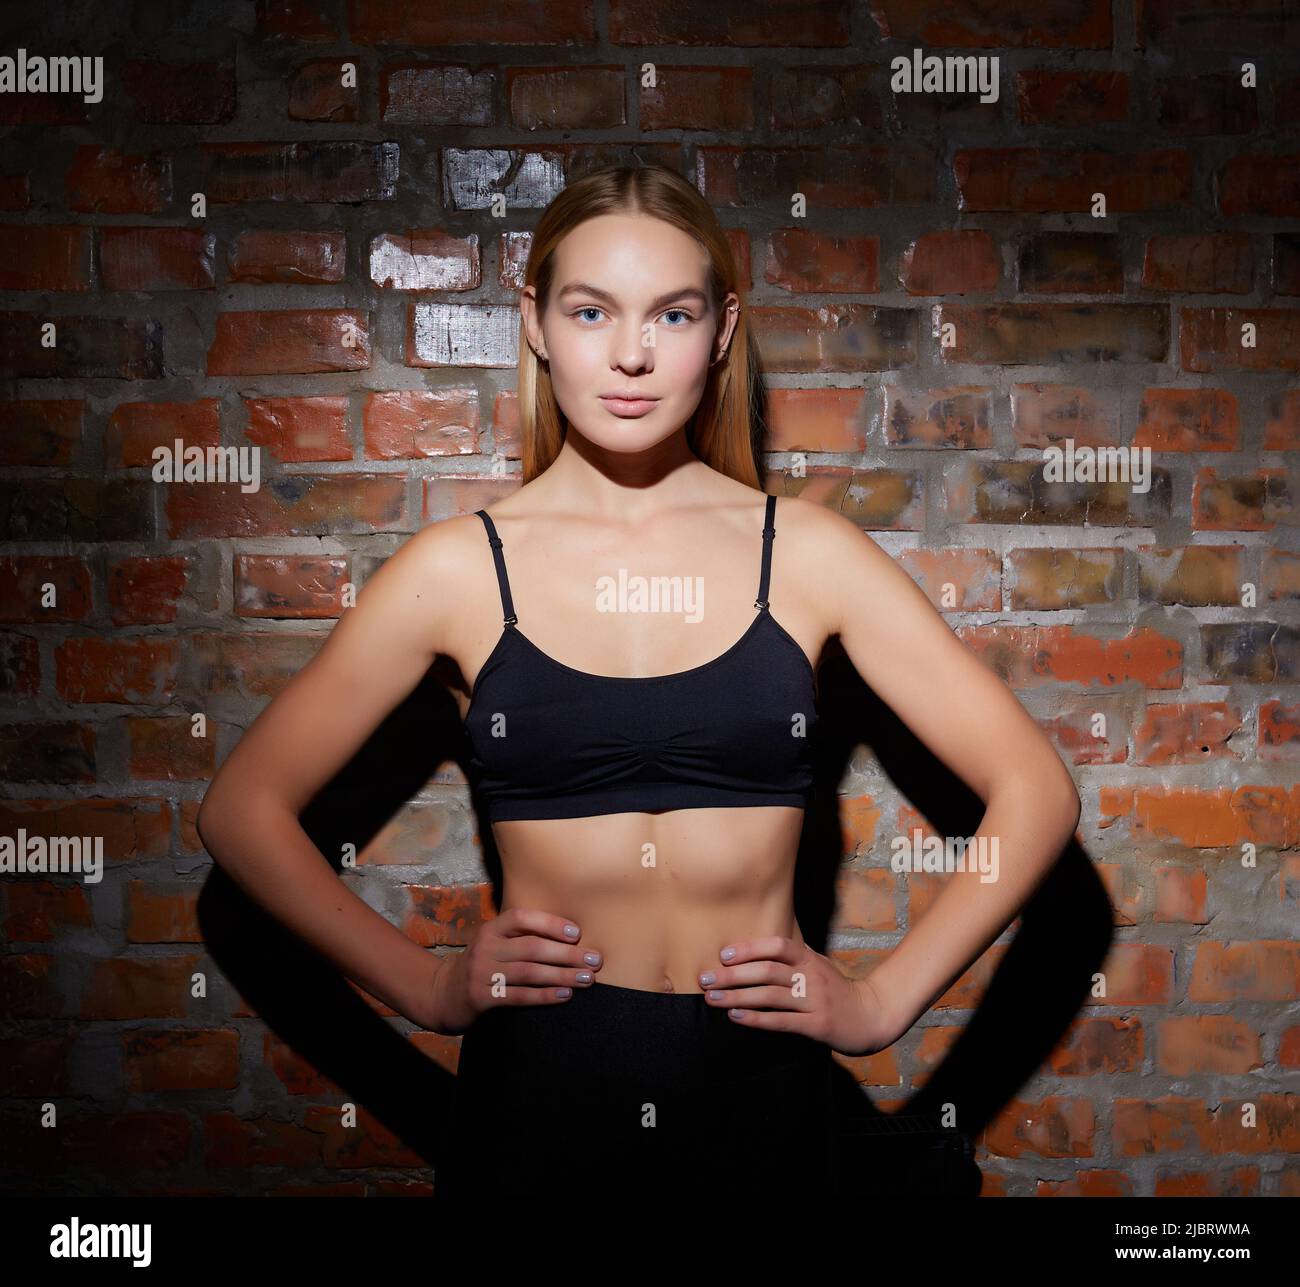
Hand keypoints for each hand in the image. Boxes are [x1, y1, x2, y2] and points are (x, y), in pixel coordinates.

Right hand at [425, 907, 602, 1033]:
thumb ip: (522, 937)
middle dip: (566, 953)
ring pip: (529, 972)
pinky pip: (519, 996)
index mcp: (491, 928)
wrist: (445, 994)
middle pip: (531, 947)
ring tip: (587, 978)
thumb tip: (571, 936)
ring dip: (562, 975)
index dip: (550, 923)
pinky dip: (544, 995)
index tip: (577, 932)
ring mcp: (482, 973)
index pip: (521, 918)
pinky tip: (565, 994)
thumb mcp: (495, 943)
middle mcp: (485, 947)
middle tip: (594, 959)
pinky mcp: (481, 997)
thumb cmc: (485, 964)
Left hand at [698, 936, 900, 1055]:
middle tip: (705, 978)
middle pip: (767, 971)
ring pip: (770, 995)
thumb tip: (759, 947)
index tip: (723, 955)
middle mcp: (811, 977)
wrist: (870, 1016)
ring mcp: (814, 1000)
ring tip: (712, 998)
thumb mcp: (818, 965)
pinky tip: (735, 1016)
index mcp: (809, 959)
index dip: (750, 949)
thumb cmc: (836, 990)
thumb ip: (794, 956)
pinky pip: (781, 1020)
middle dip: (732, 974)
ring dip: (737, 996)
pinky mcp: (816, 1024)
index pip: (778, 946)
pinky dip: (756, 1018)